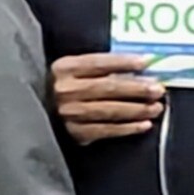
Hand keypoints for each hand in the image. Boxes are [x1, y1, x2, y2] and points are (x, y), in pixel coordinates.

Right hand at [48, 52, 165, 144]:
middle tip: (158, 90)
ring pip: (110, 110)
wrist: (35, 112)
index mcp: (64, 68)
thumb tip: (138, 69)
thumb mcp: (71, 70)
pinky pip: (106, 130)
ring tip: (156, 108)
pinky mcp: (74, 132)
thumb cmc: (61, 87)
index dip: (123, 62)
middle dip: (137, 89)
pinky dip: (128, 128)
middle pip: (108, 88)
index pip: (98, 63)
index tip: (146, 62)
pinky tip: (144, 125)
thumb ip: (97, 68)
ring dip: (137, 109)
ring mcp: (69, 112)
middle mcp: (65, 90)